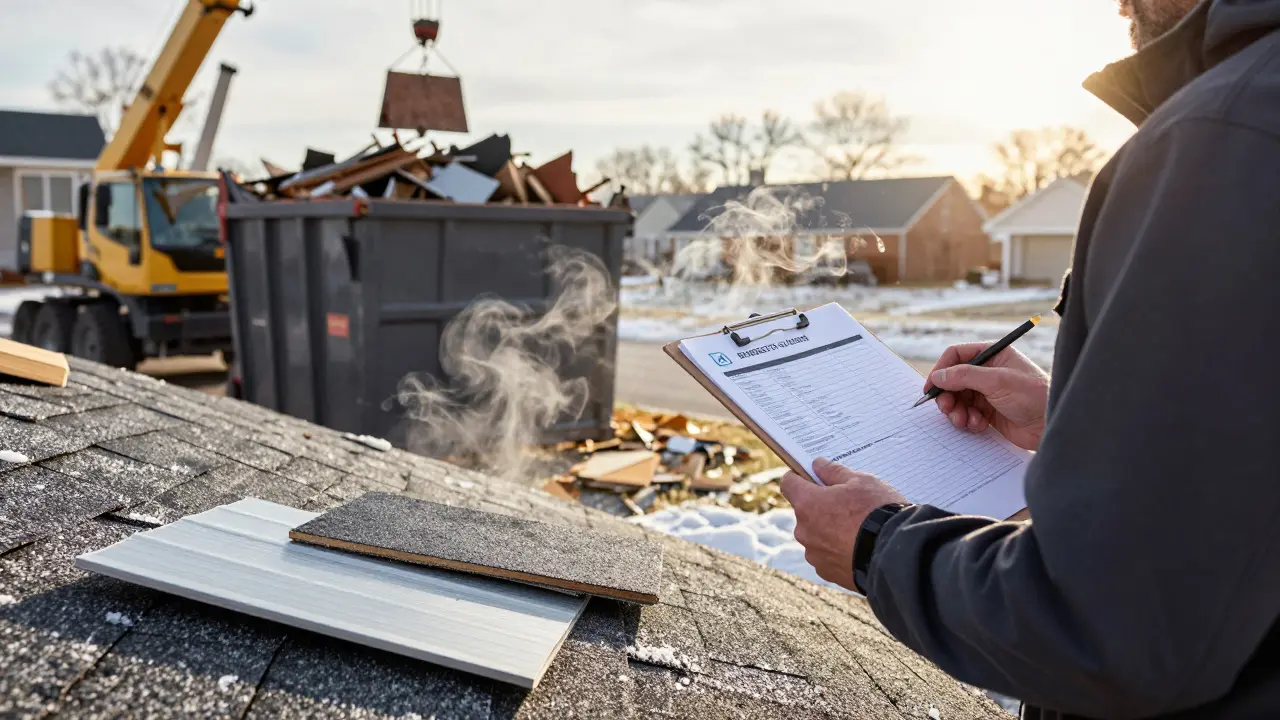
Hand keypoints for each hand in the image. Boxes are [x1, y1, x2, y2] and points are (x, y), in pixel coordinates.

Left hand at [779, 458, 906, 591]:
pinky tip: (859, 548)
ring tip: (858, 530)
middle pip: (805, 511)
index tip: (813, 477)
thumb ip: (834, 471)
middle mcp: (804, 530)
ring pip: (816, 535)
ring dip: (829, 531)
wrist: (896, 555)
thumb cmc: (878, 512)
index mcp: (807, 503)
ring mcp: (814, 554)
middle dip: (821, 507)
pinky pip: (827, 556)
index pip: (788, 483)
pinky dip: (838, 551)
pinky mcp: (827, 572)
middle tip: (848, 505)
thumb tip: (817, 465)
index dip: (799, 477)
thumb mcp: (861, 481)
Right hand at [925, 343, 1049, 451]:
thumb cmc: (1033, 395)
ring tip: (963, 420)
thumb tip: (938, 376)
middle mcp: (988, 372)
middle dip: (947, 395)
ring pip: (958, 399)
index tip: (931, 387)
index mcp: (992, 355)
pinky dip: (968, 420)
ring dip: (956, 411)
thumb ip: (964, 376)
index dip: (941, 370)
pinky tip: (978, 425)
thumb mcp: (997, 380)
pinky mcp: (989, 412)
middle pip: (953, 380)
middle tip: (946, 408)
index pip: (956, 356)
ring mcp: (988, 392)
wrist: (1053, 424)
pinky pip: (967, 414)